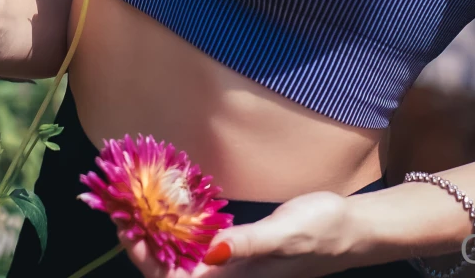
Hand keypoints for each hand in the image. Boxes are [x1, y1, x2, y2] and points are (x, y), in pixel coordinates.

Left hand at [122, 191, 361, 277]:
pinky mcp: (237, 249)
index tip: (126, 227)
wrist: (352, 229)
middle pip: (171, 270)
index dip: (145, 259)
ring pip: (181, 257)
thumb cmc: (323, 230)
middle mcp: (227, 276)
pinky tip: (170, 204)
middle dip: (142, 244)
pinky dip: (178, 226)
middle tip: (122, 208)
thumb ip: (248, 243)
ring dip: (156, 235)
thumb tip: (209, 252)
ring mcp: (231, 264)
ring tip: (136, 204)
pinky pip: (197, 243)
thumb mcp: (285, 233)